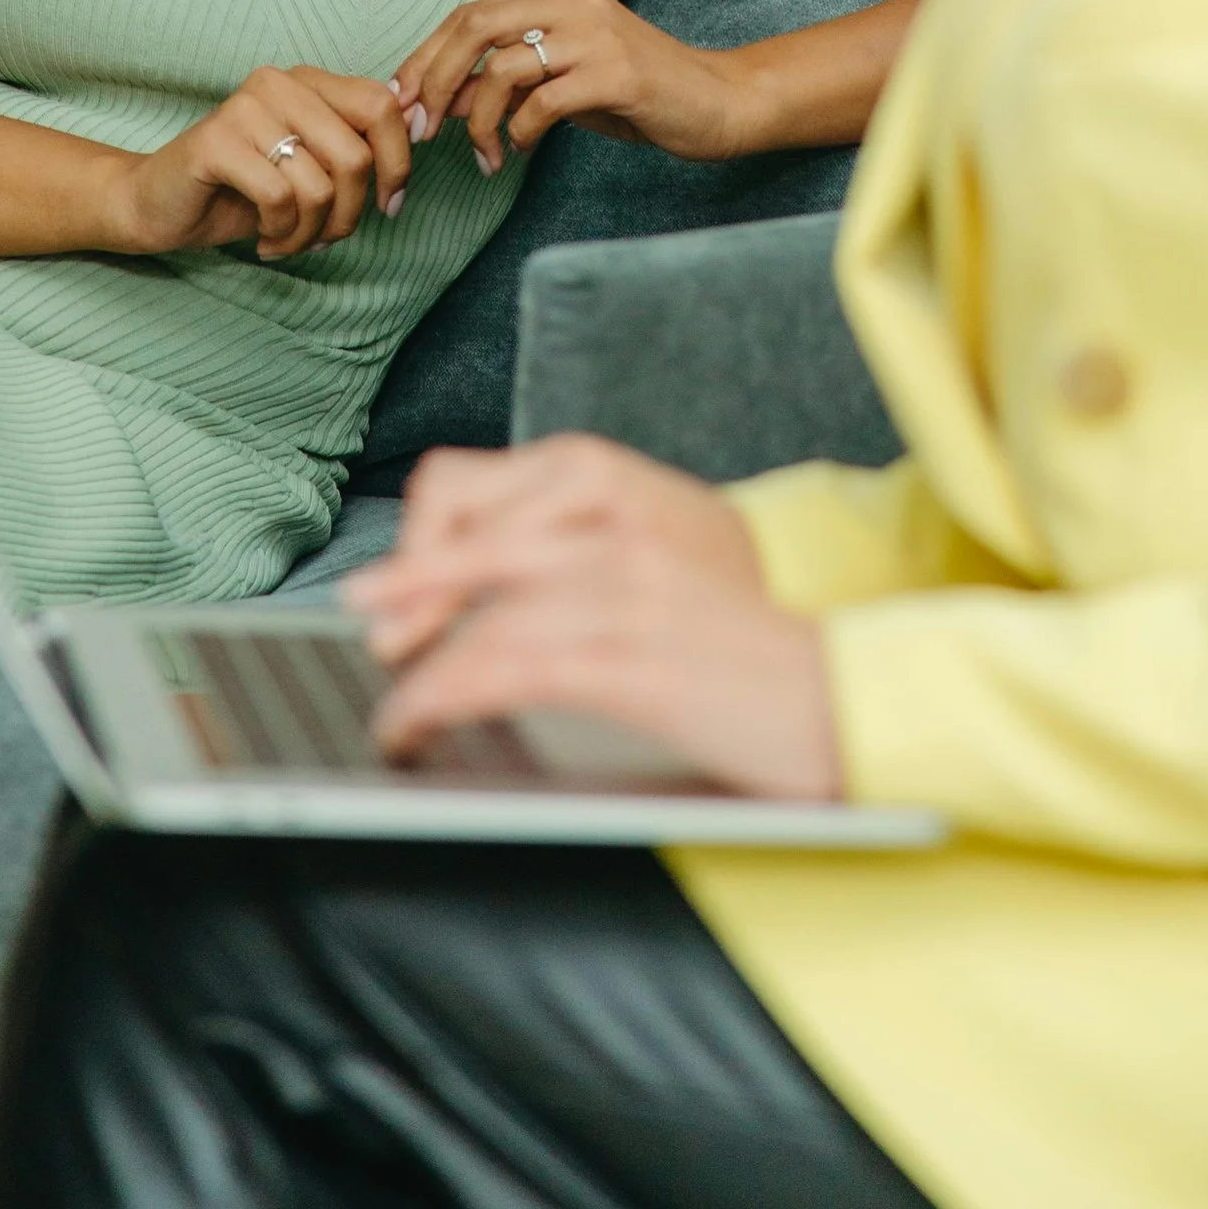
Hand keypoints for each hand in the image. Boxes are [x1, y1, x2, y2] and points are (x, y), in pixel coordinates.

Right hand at [102, 68, 411, 261]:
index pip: (383, 106)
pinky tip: (265, 240)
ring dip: (311, 233)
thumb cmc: (243, 190)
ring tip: (289, 240)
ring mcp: (244, 107)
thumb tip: (415, 138)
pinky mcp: (215, 142)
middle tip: (326, 238)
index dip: (399, 162)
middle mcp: (278, 83)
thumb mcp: (311, 168)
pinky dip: (282, 234)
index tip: (390, 204)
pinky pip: (279, 198)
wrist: (157, 204)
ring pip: (319, 184)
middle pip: (355, 155)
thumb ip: (355, 149)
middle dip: (350, 214)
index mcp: (309, 82)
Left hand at [345, 434, 843, 800]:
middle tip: (368, 637)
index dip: (421, 538)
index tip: (390, 589)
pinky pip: (501, 666)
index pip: (472, 484)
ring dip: (413, 664)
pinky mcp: (624, 657)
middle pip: (460, 536)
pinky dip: (440, 696)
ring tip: (392, 708)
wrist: (840, 694)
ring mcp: (617, 584)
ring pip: (474, 608)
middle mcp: (610, 521)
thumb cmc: (745, 648)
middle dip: (401, 592)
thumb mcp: (659, 571)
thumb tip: (491, 592)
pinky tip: (418, 724)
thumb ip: (584, 558)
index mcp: (615, 487)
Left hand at [394, 0, 747, 175]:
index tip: (402, 102)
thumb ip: (506, 82)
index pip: (470, 14)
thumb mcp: (562, 82)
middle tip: (421, 129)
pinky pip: (543, 102)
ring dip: (478, 121)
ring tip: (484, 157)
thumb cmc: (636, 94)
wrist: (718, 101)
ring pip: (502, 67)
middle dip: (433, 80)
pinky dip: (517, 131)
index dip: (425, 56)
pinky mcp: (617, 75)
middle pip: (474, 26)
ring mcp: (596, 36)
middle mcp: (573, 4)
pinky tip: (519, 152)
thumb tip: (438, 100)